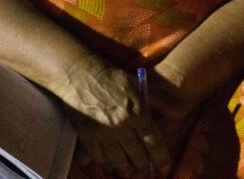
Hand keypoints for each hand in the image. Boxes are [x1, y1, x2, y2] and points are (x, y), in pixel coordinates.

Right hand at [58, 60, 170, 175]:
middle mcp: (122, 126)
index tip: (163, 165)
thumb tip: (165, 112)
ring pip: (118, 161)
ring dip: (125, 167)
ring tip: (127, 170)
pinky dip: (104, 162)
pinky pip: (99, 157)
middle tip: (144, 167)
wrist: (78, 73)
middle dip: (142, 164)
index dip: (160, 157)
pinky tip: (107, 162)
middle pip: (137, 155)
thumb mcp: (135, 83)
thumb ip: (150, 100)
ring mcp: (104, 134)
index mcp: (138, 112)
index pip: (154, 142)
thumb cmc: (108, 75)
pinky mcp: (87, 137)